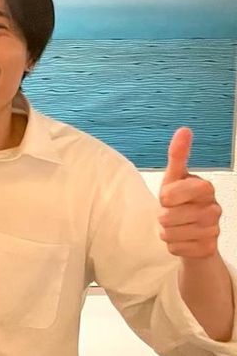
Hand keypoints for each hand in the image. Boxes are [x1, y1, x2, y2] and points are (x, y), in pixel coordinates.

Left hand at [158, 127, 221, 258]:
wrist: (192, 233)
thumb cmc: (180, 201)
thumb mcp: (174, 178)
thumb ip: (178, 155)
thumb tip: (184, 129)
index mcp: (204, 187)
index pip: (173, 192)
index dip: (166, 197)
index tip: (167, 198)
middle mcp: (213, 207)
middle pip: (168, 216)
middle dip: (163, 217)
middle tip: (171, 214)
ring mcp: (214, 229)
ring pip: (170, 233)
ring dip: (167, 232)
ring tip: (176, 227)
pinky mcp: (208, 249)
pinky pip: (175, 248)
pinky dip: (173, 246)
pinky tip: (183, 240)